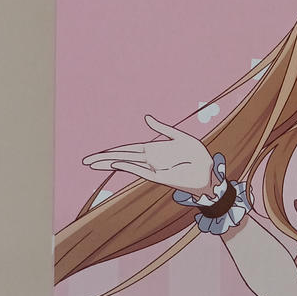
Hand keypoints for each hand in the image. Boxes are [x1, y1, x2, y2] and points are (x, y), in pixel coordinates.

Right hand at [82, 115, 214, 195]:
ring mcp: (154, 169)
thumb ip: (162, 129)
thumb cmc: (198, 156)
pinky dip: (129, 167)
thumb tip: (147, 118)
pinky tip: (117, 164)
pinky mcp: (161, 177)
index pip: (127, 150)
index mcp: (153, 150)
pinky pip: (142, 171)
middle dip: (105, 159)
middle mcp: (150, 160)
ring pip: (128, 165)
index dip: (112, 152)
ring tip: (94, 165)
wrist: (210, 172)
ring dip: (112, 164)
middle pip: (122, 158)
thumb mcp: (180, 137)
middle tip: (86, 162)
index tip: (97, 156)